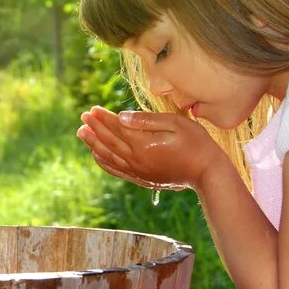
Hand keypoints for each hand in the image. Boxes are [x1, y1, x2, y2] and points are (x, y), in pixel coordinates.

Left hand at [76, 106, 228, 192]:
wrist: (207, 173)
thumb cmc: (196, 143)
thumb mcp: (176, 123)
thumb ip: (147, 120)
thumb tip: (122, 117)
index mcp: (143, 144)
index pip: (117, 128)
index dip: (103, 118)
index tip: (92, 109)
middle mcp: (136, 159)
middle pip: (109, 141)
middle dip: (95, 128)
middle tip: (83, 116)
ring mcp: (138, 171)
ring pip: (108, 157)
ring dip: (94, 144)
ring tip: (82, 133)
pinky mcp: (141, 178)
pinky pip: (116, 171)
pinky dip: (103, 162)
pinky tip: (96, 154)